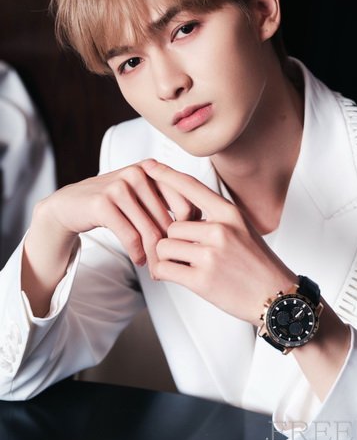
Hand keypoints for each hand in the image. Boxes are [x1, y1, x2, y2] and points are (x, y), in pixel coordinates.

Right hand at [33, 159, 198, 267]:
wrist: (71, 205)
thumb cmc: (115, 205)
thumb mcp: (144, 198)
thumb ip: (169, 206)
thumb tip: (202, 230)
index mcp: (155, 171)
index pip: (188, 204)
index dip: (191, 231)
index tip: (186, 248)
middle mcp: (140, 173)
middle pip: (170, 221)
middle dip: (172, 248)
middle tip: (171, 266)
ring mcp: (120, 186)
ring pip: (151, 231)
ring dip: (155, 256)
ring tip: (156, 268)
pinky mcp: (103, 202)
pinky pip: (130, 236)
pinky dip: (137, 253)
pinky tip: (139, 260)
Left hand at [147, 160, 296, 324]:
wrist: (277, 297)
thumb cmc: (258, 265)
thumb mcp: (242, 229)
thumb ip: (215, 219)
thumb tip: (181, 216)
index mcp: (229, 213)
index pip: (190, 186)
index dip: (166, 175)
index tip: (148, 166)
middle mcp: (220, 230)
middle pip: (171, 226)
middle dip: (173, 242)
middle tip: (188, 257)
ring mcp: (211, 255)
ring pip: (164, 247)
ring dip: (168, 258)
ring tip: (186, 267)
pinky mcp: (202, 280)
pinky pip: (164, 269)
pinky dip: (164, 274)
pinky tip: (177, 276)